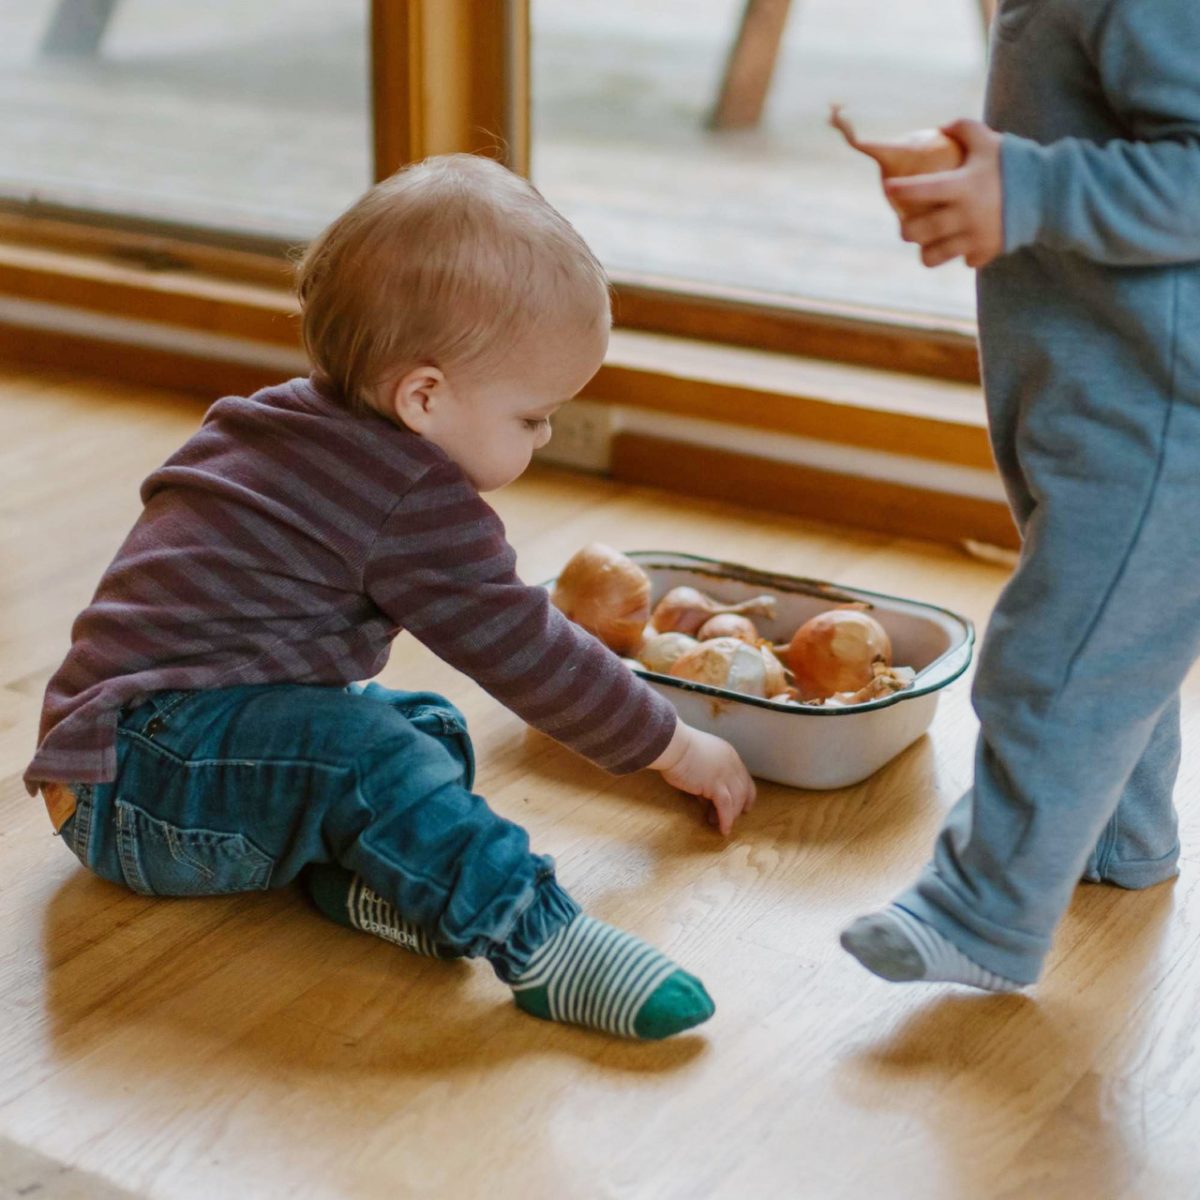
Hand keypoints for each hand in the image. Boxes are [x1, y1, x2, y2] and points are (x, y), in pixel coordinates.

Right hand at [649, 721, 755, 835]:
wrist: (673, 744)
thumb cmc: (678, 749)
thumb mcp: (697, 761)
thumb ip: (704, 778)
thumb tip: (704, 799)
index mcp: (728, 754)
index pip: (742, 776)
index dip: (744, 792)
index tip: (742, 804)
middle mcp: (732, 764)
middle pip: (744, 789)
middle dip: (741, 805)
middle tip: (735, 818)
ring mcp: (726, 774)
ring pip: (737, 800)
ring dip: (732, 815)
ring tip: (723, 827)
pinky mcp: (716, 785)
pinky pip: (726, 807)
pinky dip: (726, 820)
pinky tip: (723, 829)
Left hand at [885, 119, 1003, 268]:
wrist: (1049, 192)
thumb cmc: (1015, 163)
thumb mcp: (989, 141)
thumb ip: (963, 129)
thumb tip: (939, 127)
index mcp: (962, 186)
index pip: (921, 190)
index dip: (901, 189)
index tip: (889, 187)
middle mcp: (964, 216)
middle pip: (919, 232)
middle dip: (906, 231)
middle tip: (906, 227)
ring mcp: (975, 237)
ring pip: (933, 257)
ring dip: (926, 251)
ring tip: (927, 244)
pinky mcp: (987, 252)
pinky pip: (963, 261)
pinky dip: (961, 255)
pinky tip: (963, 245)